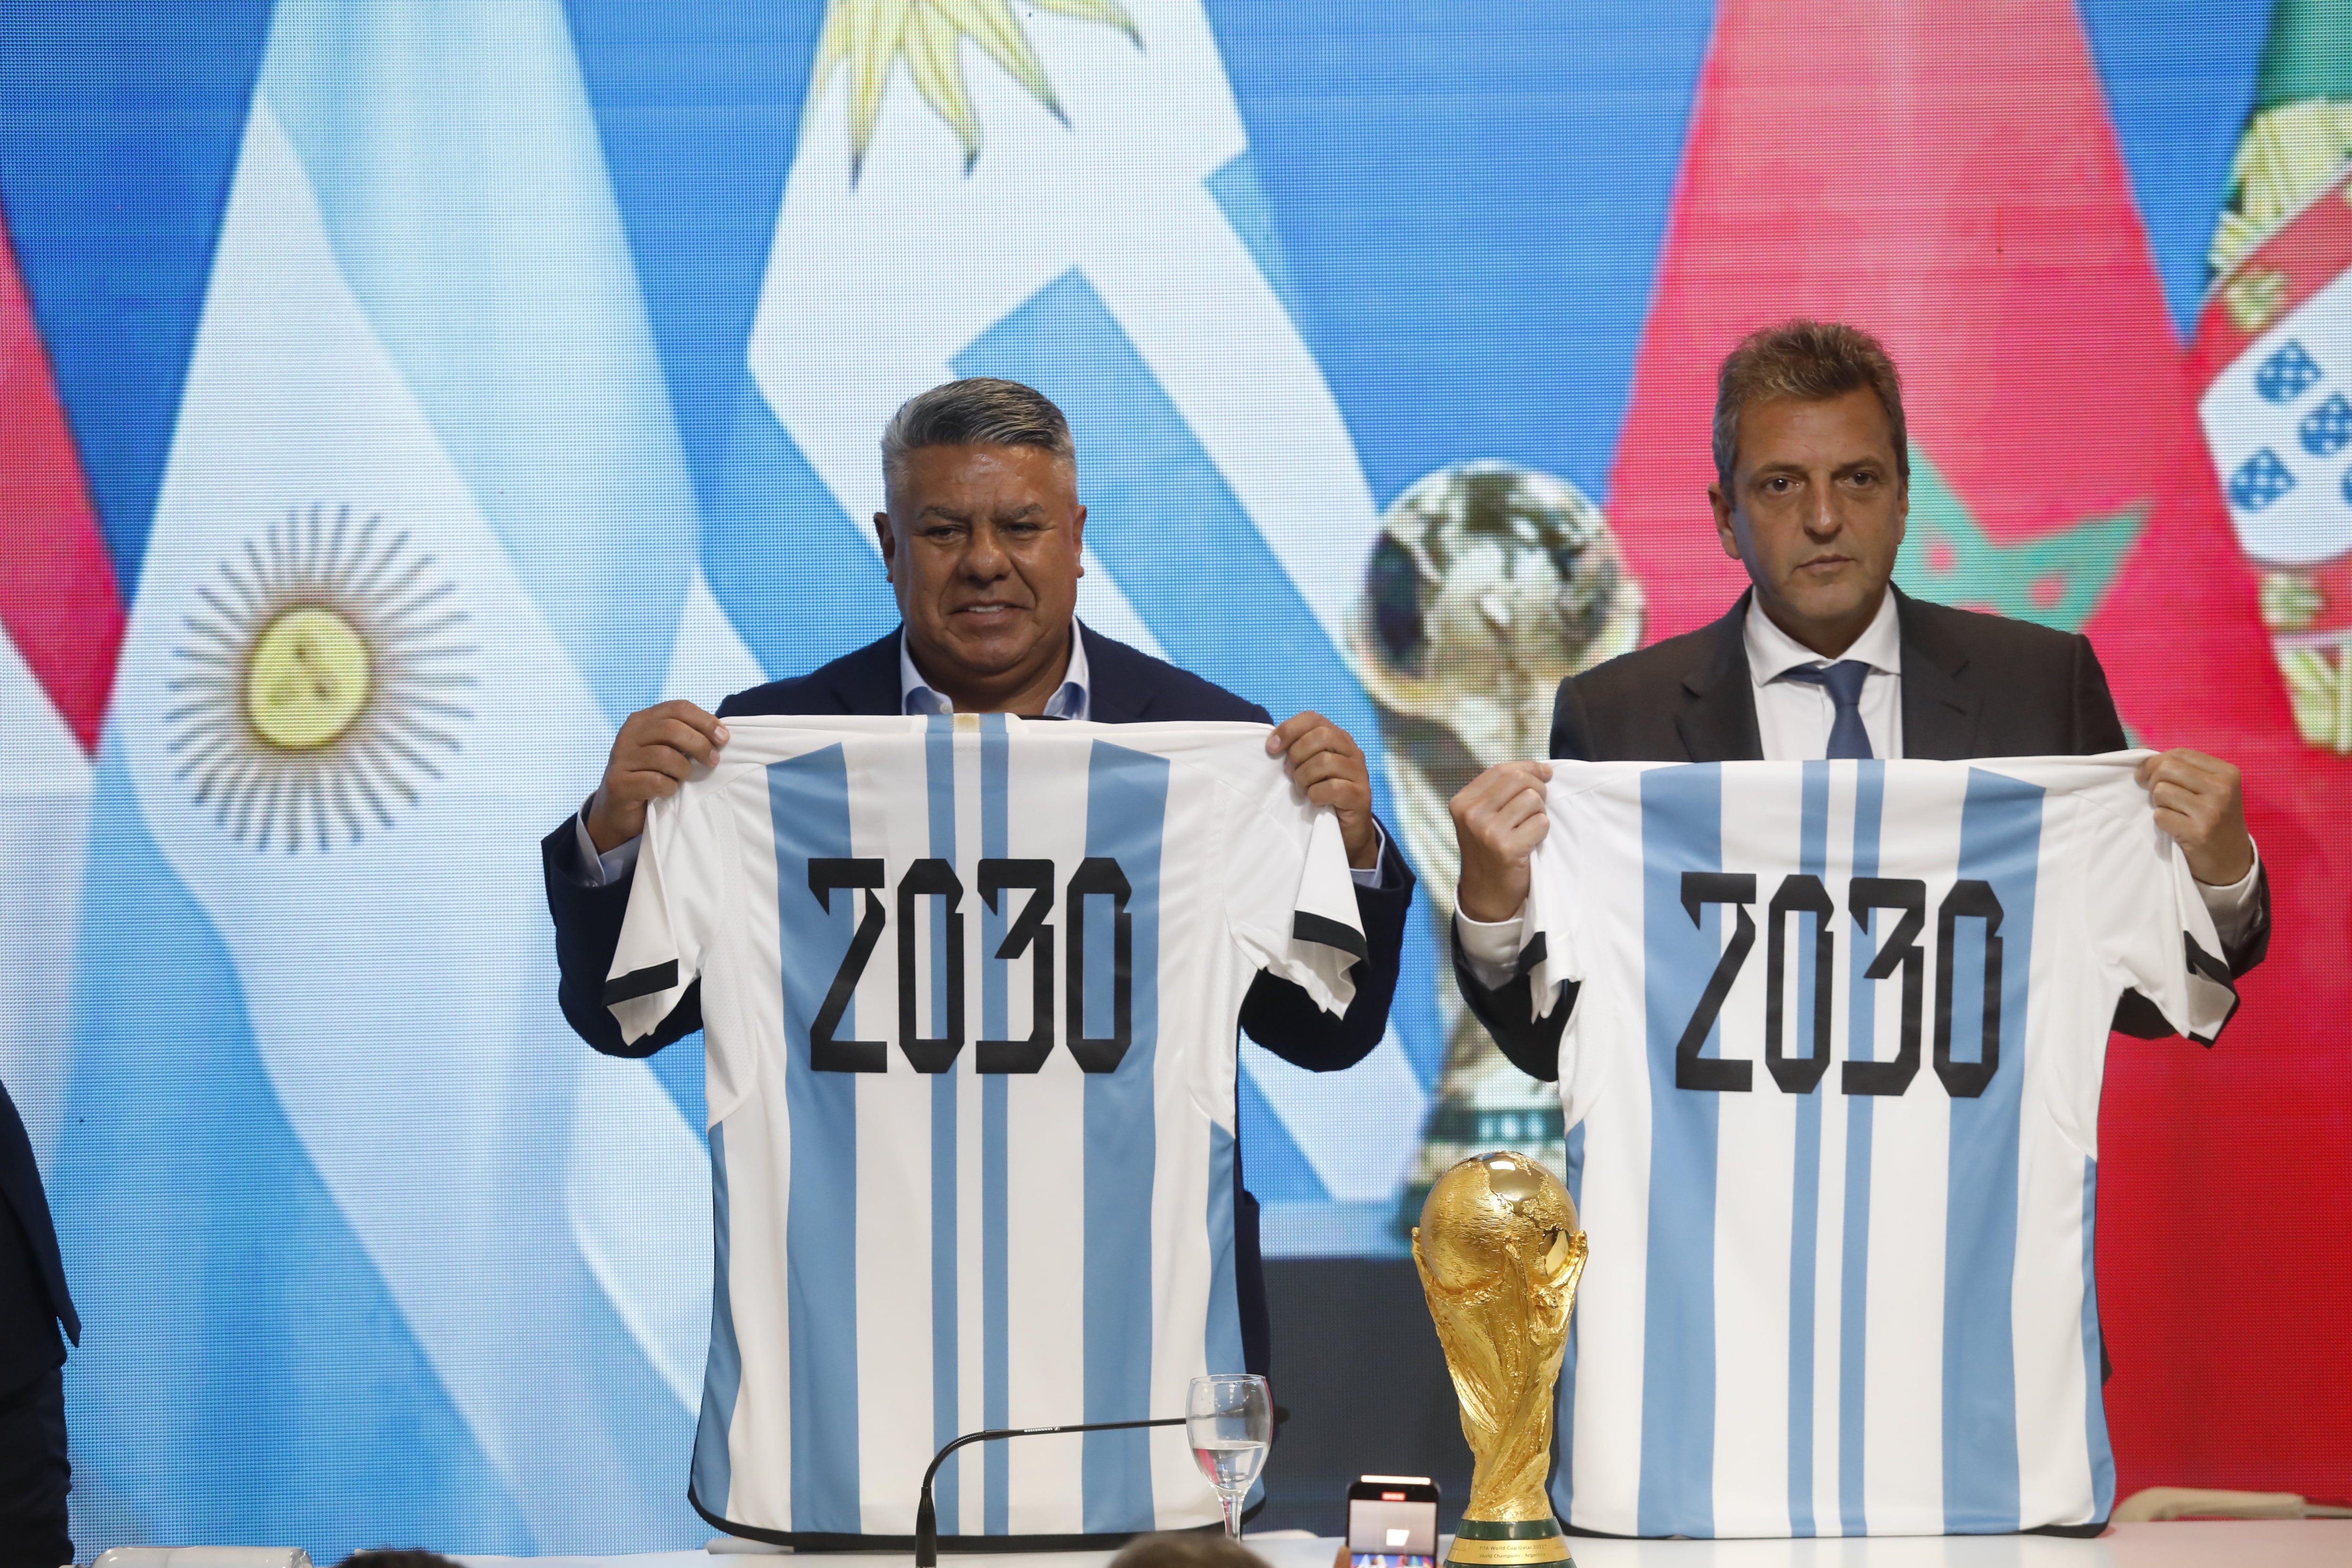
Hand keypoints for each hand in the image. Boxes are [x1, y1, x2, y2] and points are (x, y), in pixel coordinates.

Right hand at [584, 701, 728, 853]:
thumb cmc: (651, 776)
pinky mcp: (618, 783)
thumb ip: (685, 738)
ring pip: (665, 756)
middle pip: (672, 729)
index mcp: (642, 720)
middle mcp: (628, 734)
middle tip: (712, 761)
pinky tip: (668, 791)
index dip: (705, 721)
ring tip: (683, 779)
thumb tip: (720, 734)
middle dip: (700, 745)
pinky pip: (656, 781)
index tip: (723, 738)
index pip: (678, 708)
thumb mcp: (666, 750)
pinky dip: (669, 788)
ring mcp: (620, 758)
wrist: (618, 810)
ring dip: (683, 770)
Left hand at [1268, 711, 1379, 867]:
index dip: (1289, 729)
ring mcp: (1359, 773)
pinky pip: (1333, 788)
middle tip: (1290, 774)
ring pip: (1325, 761)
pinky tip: (1315, 801)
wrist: (1347, 829)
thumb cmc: (1323, 794)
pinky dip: (1316, 795)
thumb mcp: (1309, 767)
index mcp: (1338, 738)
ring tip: (1302, 790)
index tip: (1271, 748)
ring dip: (1304, 778)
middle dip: (1297, 755)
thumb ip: (1298, 751)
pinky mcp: (1361, 795)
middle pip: (1321, 736)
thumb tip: (1273, 745)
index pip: (1313, 718)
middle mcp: (1352, 751)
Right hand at [1450, 761, 1552, 922]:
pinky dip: (1542, 832)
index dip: (1528, 767)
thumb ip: (1499, 793)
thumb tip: (1538, 769)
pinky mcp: (1506, 848)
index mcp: (1462, 802)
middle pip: (1518, 779)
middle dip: (1538, 788)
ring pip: (1533, 800)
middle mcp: (1471, 814)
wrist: (1485, 893)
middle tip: (1538, 806)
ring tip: (1529, 828)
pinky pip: (1541, 823)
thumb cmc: (1489, 851)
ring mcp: (1487, 831)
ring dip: (1540, 813)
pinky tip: (1530, 843)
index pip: (1501, 770)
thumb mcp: (1481, 818)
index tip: (1545, 773)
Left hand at [2136, 748, 2253, 886]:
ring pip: (2160, 791)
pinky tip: (2176, 828)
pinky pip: (2160, 816)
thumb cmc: (2214, 819)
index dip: (2155, 762)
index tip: (2145, 774)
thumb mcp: (2209, 789)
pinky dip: (2162, 822)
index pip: (2179, 753)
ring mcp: (2211, 810)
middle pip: (2166, 769)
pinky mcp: (2198, 832)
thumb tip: (2142, 750)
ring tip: (2174, 813)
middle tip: (2157, 796)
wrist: (2231, 860)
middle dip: (2153, 781)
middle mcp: (2222, 788)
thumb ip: (2183, 769)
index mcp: (2226, 772)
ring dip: (2159, 804)